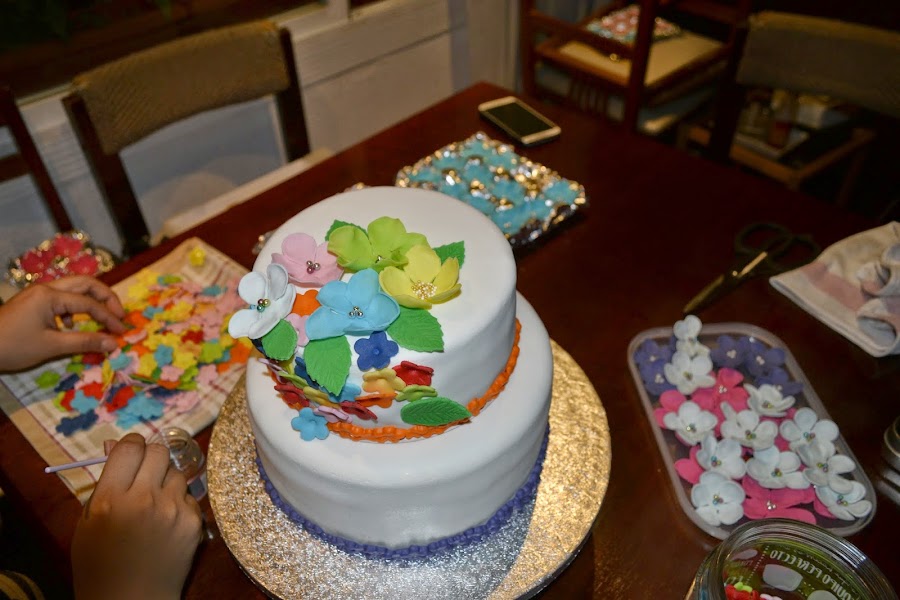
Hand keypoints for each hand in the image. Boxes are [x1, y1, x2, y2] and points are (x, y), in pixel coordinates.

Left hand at [0, 276, 125, 371]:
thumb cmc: (13, 347)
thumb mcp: (52, 346)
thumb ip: (85, 342)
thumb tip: (114, 344)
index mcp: (50, 296)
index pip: (89, 303)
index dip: (109, 318)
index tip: (122, 332)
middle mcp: (46, 288)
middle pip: (86, 283)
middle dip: (106, 298)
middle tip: (119, 315)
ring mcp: (38, 294)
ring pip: (74, 288)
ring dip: (92, 301)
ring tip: (102, 318)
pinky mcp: (34, 302)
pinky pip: (62, 298)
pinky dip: (75, 308)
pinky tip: (71, 325)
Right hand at [71, 433, 202, 599]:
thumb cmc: (100, 563)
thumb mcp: (88, 522)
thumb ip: (104, 481)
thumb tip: (115, 444)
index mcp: (111, 499)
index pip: (130, 447)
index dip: (130, 444)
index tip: (130, 451)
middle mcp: (144, 500)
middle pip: (158, 451)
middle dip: (150, 457)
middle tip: (143, 473)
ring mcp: (172, 510)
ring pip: (176, 473)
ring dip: (165, 481)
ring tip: (151, 505)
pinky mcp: (193, 522)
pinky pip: (188, 495)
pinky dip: (178, 502)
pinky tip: (165, 522)